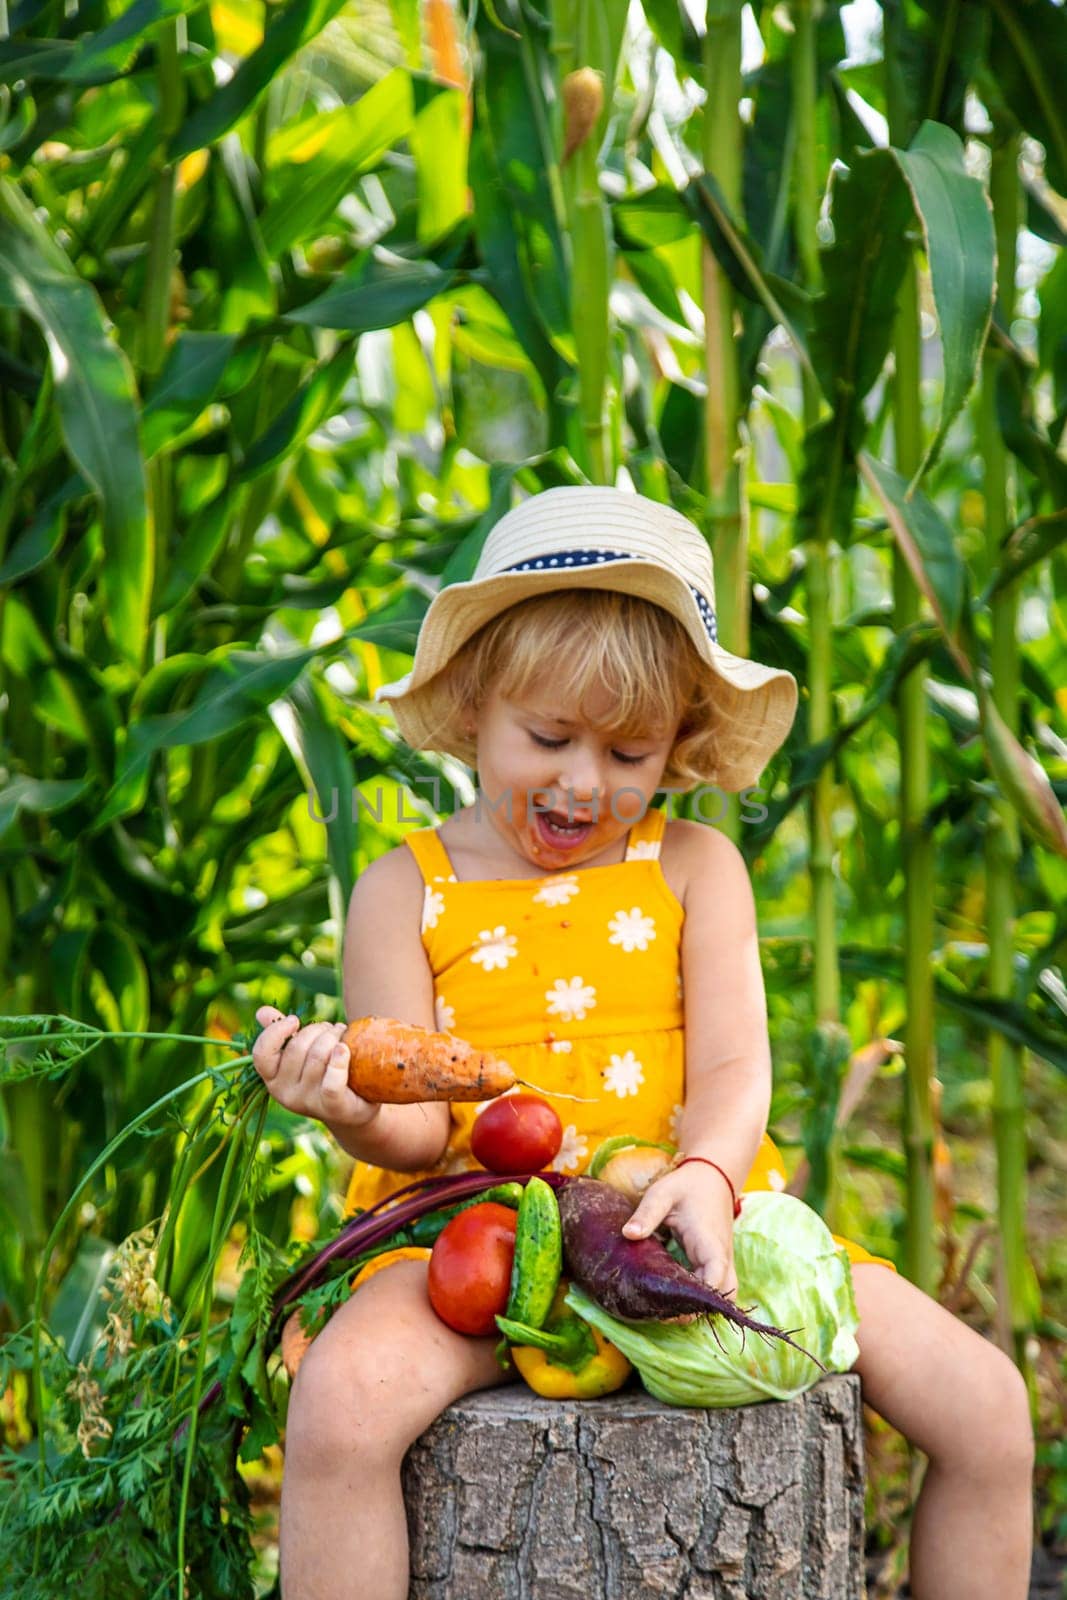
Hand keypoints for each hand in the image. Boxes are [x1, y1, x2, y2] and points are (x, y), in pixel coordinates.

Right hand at [251, 1005, 380, 1128]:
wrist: (352, 1108)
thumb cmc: (322, 1075)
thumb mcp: (300, 1055)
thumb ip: (281, 1034)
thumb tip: (262, 1012)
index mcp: (272, 1078)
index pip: (262, 1053)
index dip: (276, 1031)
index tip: (295, 1020)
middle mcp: (285, 1092)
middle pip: (298, 1048)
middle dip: (318, 1029)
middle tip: (333, 1029)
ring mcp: (308, 1102)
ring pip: (319, 1056)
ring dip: (335, 1037)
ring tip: (343, 1036)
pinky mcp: (332, 1107)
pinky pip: (332, 1080)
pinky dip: (339, 1060)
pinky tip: (345, 1049)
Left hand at [621, 1164, 738, 1297]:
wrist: (712, 1176)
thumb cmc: (686, 1186)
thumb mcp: (662, 1194)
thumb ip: (646, 1214)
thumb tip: (628, 1235)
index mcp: (710, 1243)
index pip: (714, 1278)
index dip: (697, 1298)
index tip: (669, 1306)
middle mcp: (723, 1257)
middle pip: (722, 1296)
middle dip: (697, 1309)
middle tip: (663, 1311)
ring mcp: (724, 1261)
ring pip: (723, 1295)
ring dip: (701, 1305)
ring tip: (669, 1307)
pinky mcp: (719, 1263)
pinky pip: (717, 1287)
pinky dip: (702, 1296)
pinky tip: (676, 1297)